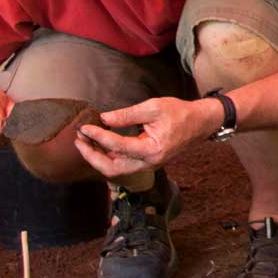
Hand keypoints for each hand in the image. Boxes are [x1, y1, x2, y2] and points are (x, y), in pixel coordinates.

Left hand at [73, 97, 213, 177]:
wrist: (199, 123)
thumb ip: (127, 115)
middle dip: (91, 156)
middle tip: (78, 140)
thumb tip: (104, 119)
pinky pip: (122, 165)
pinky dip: (107, 157)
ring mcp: (147, 165)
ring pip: (115, 170)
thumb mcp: (153, 108)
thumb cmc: (179, 113)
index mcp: (152, 150)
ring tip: (84, 141)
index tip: (84, 127)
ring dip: (97, 158)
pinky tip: (98, 144)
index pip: (118, 146)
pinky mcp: (145, 163)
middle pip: (112, 168)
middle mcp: (149, 163)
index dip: (98, 136)